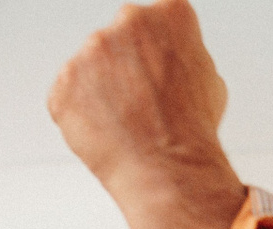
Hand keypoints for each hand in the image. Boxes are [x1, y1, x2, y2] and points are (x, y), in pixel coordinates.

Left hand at [47, 1, 243, 221]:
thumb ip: (178, 55)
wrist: (167, 168)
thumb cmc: (192, 129)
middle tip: (141, 105)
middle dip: (125, 68)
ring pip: (89, 68)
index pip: (156, 23)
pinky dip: (78, 115)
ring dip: (100, 92)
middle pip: (119, 41)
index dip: (157, 56)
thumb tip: (164, 57)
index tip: (159, 79)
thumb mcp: (207, 75)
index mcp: (171, 11)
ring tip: (124, 123)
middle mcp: (129, 19)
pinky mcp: (64, 80)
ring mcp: (92, 49)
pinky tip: (104, 132)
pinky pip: (66, 96)